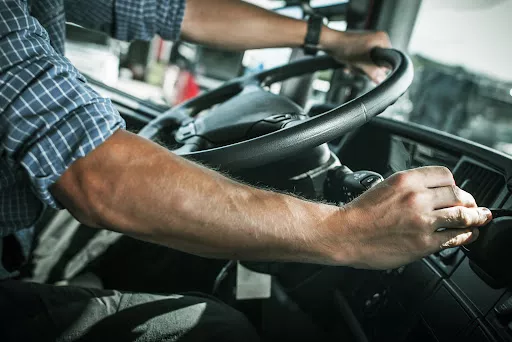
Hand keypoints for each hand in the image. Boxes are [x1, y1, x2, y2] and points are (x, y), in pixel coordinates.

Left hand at [321, 30, 391, 82]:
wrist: (330, 43)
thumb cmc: (345, 47)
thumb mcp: (361, 63)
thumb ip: (373, 72)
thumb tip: (382, 80)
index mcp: (382, 40)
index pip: (389, 60)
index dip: (379, 69)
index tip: (369, 71)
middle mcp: (378, 40)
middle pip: (379, 64)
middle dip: (366, 69)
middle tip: (358, 66)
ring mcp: (370, 43)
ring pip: (370, 64)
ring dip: (359, 68)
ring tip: (352, 64)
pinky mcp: (362, 47)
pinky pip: (363, 61)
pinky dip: (356, 65)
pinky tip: (349, 64)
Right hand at [326, 166, 491, 269]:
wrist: (345, 234)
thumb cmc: (359, 213)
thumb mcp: (384, 186)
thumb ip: (409, 187)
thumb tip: (432, 192)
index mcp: (406, 179)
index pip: (446, 175)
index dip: (454, 184)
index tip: (456, 191)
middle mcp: (417, 197)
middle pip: (458, 194)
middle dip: (467, 201)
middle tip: (471, 206)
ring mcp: (423, 221)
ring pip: (463, 215)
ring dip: (474, 218)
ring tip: (478, 219)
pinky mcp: (424, 242)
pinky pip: (455, 237)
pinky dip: (466, 236)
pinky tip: (468, 235)